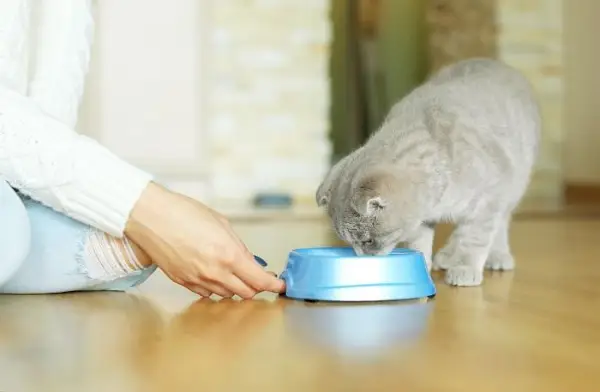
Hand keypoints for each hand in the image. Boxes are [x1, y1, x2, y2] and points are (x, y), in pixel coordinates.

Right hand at [124, 182, 284, 297]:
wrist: (151, 218)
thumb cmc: (184, 213)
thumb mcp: (221, 223)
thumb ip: (238, 246)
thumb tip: (250, 261)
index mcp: (229, 255)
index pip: (259, 280)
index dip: (273, 284)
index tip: (280, 284)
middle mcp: (216, 272)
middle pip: (247, 292)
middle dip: (257, 286)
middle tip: (260, 277)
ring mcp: (199, 280)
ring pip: (228, 295)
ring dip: (237, 288)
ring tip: (236, 274)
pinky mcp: (184, 283)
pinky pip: (208, 294)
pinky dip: (217, 289)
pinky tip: (216, 276)